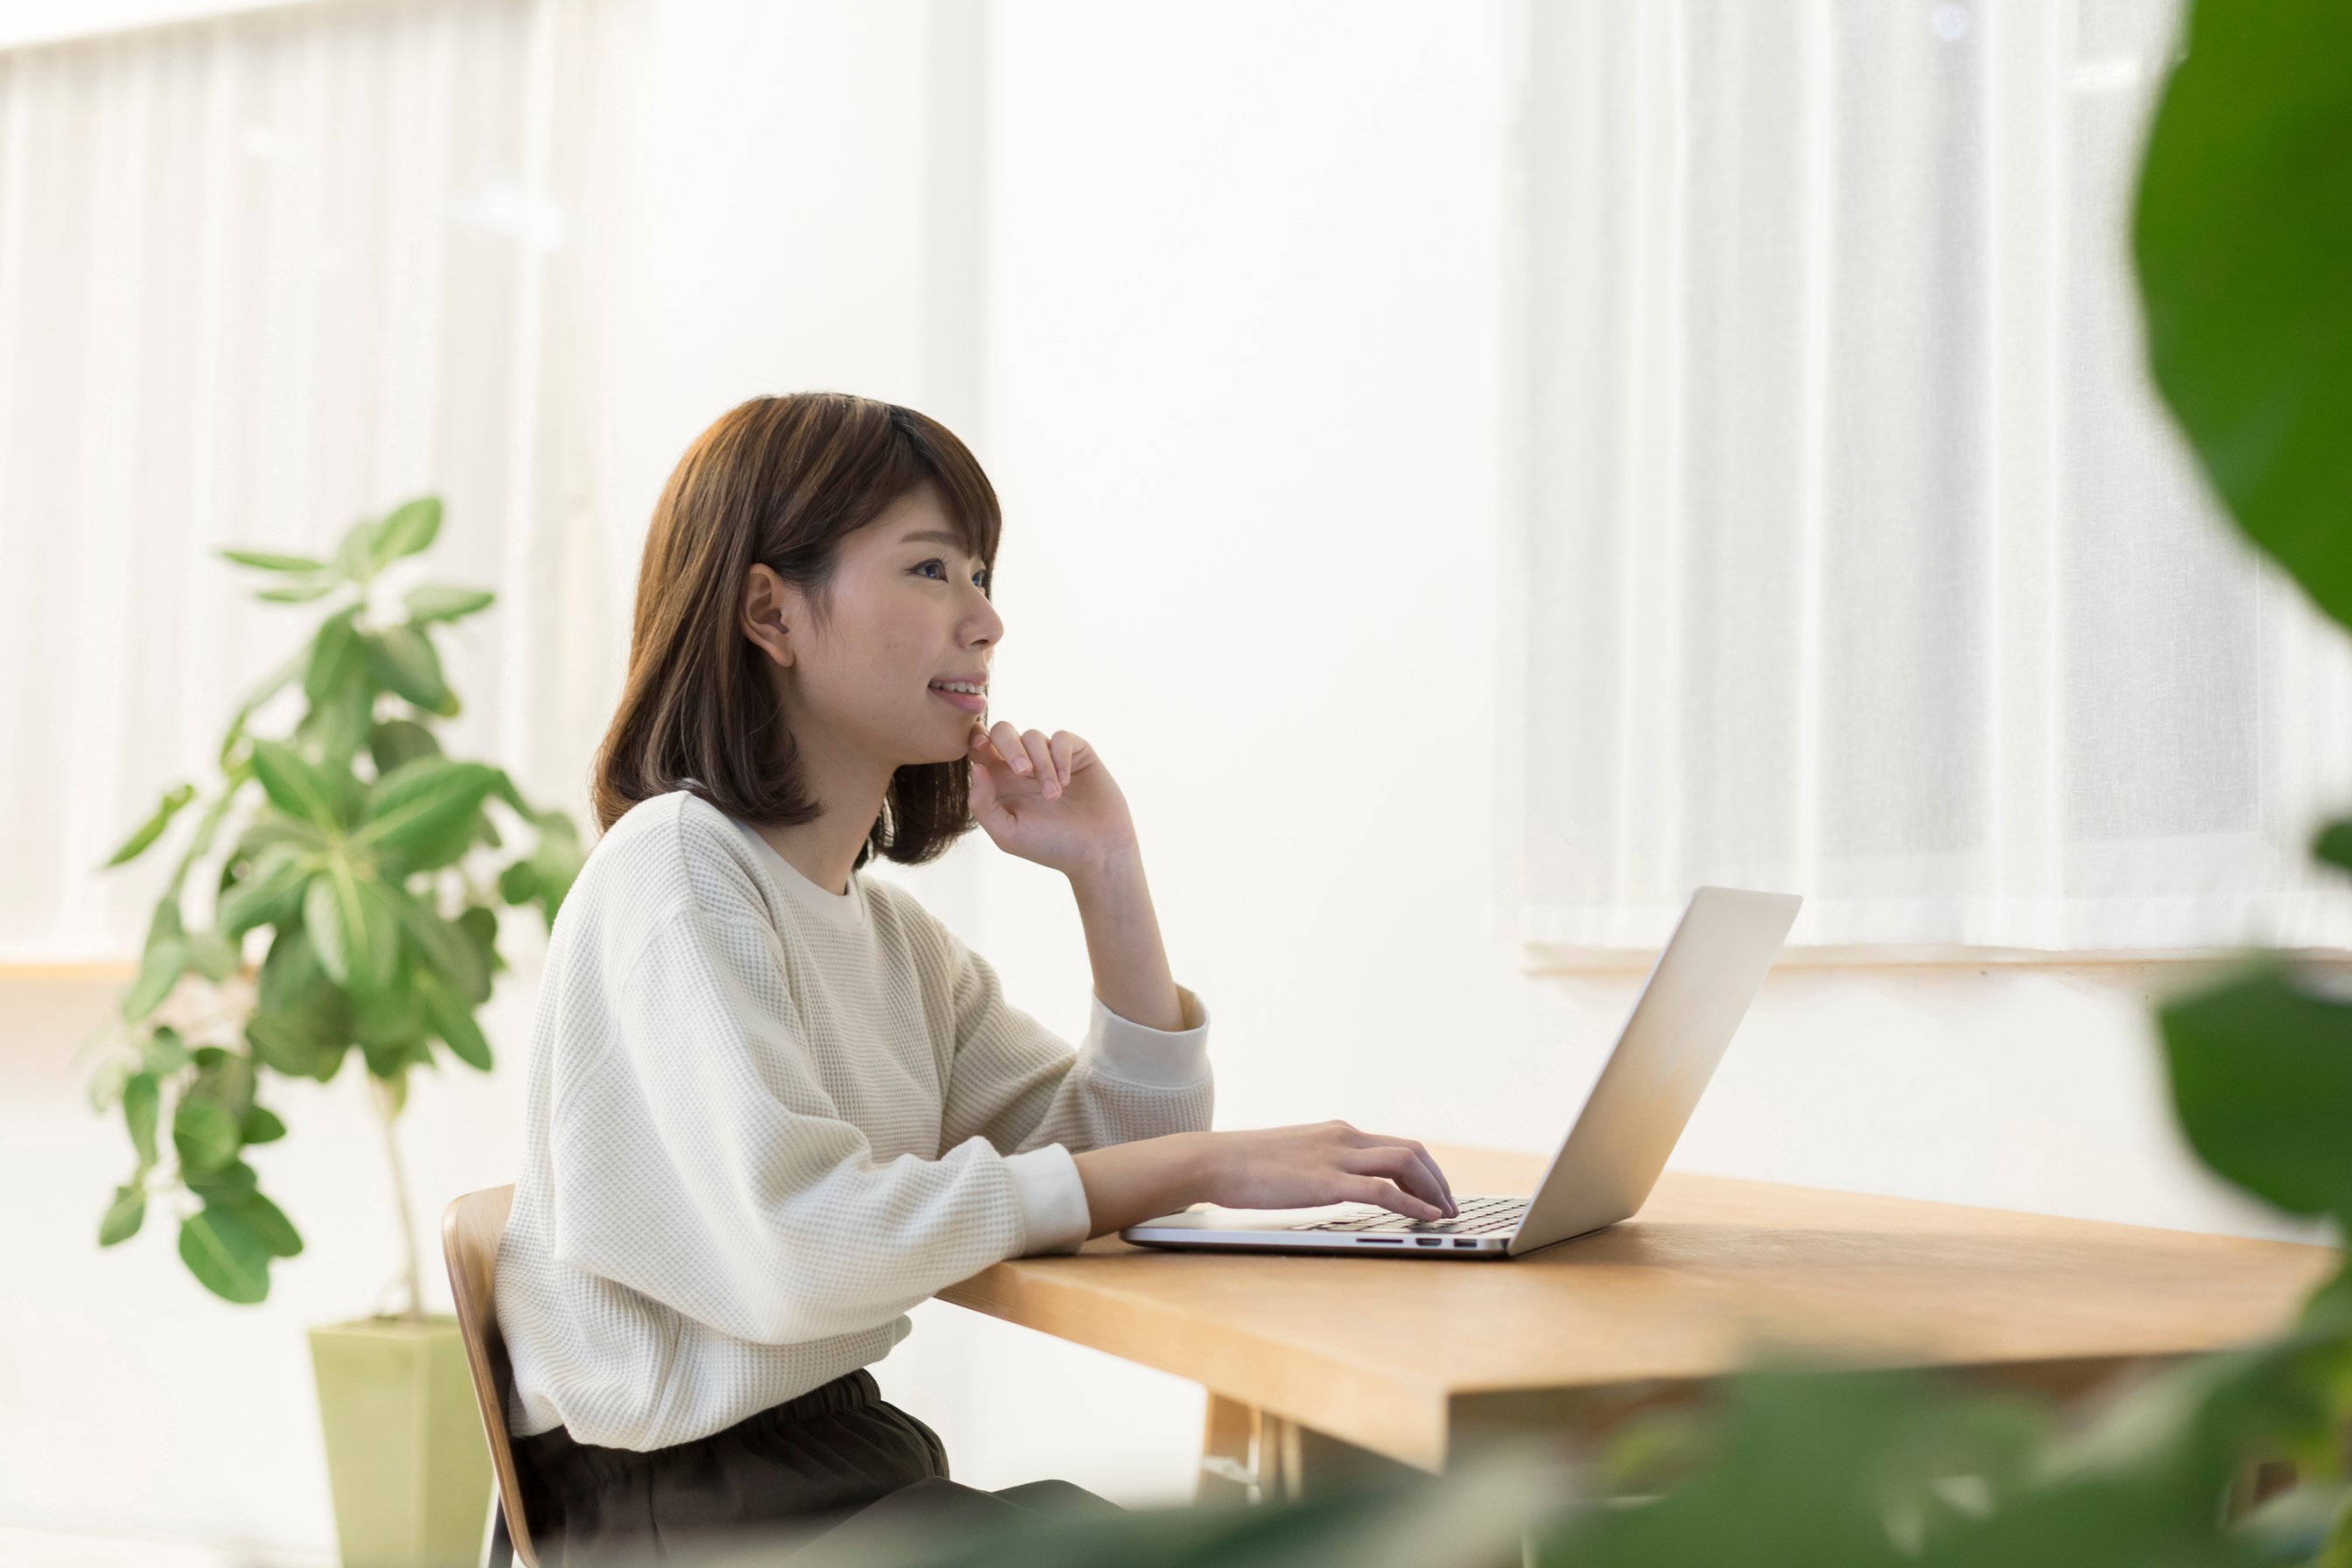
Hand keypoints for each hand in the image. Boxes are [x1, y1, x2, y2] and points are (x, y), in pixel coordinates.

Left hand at [966, 719, 1136, 877]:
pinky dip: (1061, 756)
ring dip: (1042, 765)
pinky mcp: (1077, 754)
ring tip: (1054, 796)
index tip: (981, 745)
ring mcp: (1049, 759)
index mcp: (1000, 783)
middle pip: (1003, 731)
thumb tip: (975, 767)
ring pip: (1033, 737)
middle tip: (1023, 772)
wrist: (1098, 852)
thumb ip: (982, 804)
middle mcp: (1022, 766)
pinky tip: (1066, 782)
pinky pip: (1062, 738)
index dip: (975, 737)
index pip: (978, 747)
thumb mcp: (1007, 834)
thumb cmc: (1050, 847)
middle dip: (1010, 746)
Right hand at [1194, 1121, 1456, 1221]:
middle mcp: (1343, 1137)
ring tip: (1445, 1215)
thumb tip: (1334, 1184)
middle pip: (1411, 1150)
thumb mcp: (1292, 1158)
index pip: (1396, 1144)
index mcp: (1337, 1131)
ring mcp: (1336, 1157)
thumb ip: (1319, 1165)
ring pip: (1405, 1162)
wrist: (1213, 1161)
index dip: (1424, 1169)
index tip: (1436, 1191)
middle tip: (1451, 1206)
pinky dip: (1412, 1202)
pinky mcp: (1326, 1182)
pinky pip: (1383, 1190)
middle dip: (1438, 1179)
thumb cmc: (1244, 1166)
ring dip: (1433, 1190)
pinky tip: (1425, 1216)